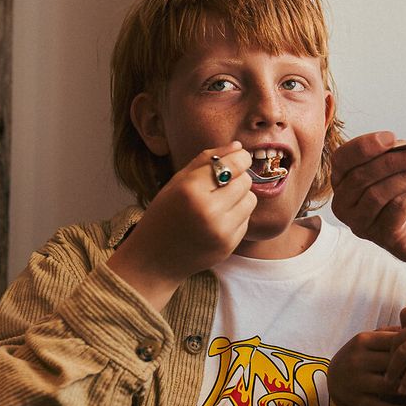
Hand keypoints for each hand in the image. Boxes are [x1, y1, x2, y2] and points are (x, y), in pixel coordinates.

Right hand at [110, 144, 256, 308]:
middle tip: (221, 185)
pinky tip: (217, 221)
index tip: (240, 159)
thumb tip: (238, 146)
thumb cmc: (163, 215)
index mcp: (190, 189)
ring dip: (240, 198)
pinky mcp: (229, 245)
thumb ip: (206, 160)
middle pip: (245, 181)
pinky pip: (247, 220)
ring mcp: (220, 230)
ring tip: (219, 203)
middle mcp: (208, 210)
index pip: (233, 164)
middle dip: (238, 179)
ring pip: (251, 200)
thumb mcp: (176, 182)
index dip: (241, 159)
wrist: (153, 260)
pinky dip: (237, 216)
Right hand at [328, 326, 405, 405]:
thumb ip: (390, 333)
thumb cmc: (360, 354)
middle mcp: (357, 359)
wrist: (332, 376)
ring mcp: (355, 380)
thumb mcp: (369, 339)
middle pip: (393, 363)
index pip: (394, 342)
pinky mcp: (353, 399)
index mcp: (363, 340)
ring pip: (388, 385)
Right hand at [331, 132, 405, 270]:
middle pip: (361, 176)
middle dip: (393, 160)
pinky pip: (396, 207)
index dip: (364, 146)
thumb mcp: (404, 166)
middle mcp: (345, 204)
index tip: (391, 137)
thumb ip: (395, 153)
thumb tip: (400, 145)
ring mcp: (361, 223)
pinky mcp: (382, 236)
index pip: (342, 159)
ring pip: (378, 193)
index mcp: (344, 182)